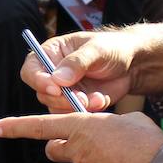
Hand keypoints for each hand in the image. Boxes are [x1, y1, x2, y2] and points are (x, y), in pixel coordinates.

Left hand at [0, 111, 162, 162]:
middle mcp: (77, 151)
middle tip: (82, 142)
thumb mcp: (129, 119)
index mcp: (81, 127)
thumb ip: (107, 124)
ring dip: (94, 160)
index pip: (40, 126)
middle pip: (54, 149)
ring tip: (124, 157)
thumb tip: (107, 132)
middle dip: (60, 146)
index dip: (15, 127)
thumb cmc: (149, 142)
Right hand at [15, 30, 137, 111]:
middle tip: (81, 98)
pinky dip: (87, 112)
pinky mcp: (75, 105)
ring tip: (97, 98)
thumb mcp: (96, 49)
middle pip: (43, 93)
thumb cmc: (111, 47)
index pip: (31, 70)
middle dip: (62, 99)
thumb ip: (77, 62)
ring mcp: (63, 91)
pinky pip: (73, 115)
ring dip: (76, 107)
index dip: (38, 80)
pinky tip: (102, 100)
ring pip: (56, 108)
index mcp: (51, 54)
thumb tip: (57, 78)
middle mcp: (52, 74)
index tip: (55, 88)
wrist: (132, 64)